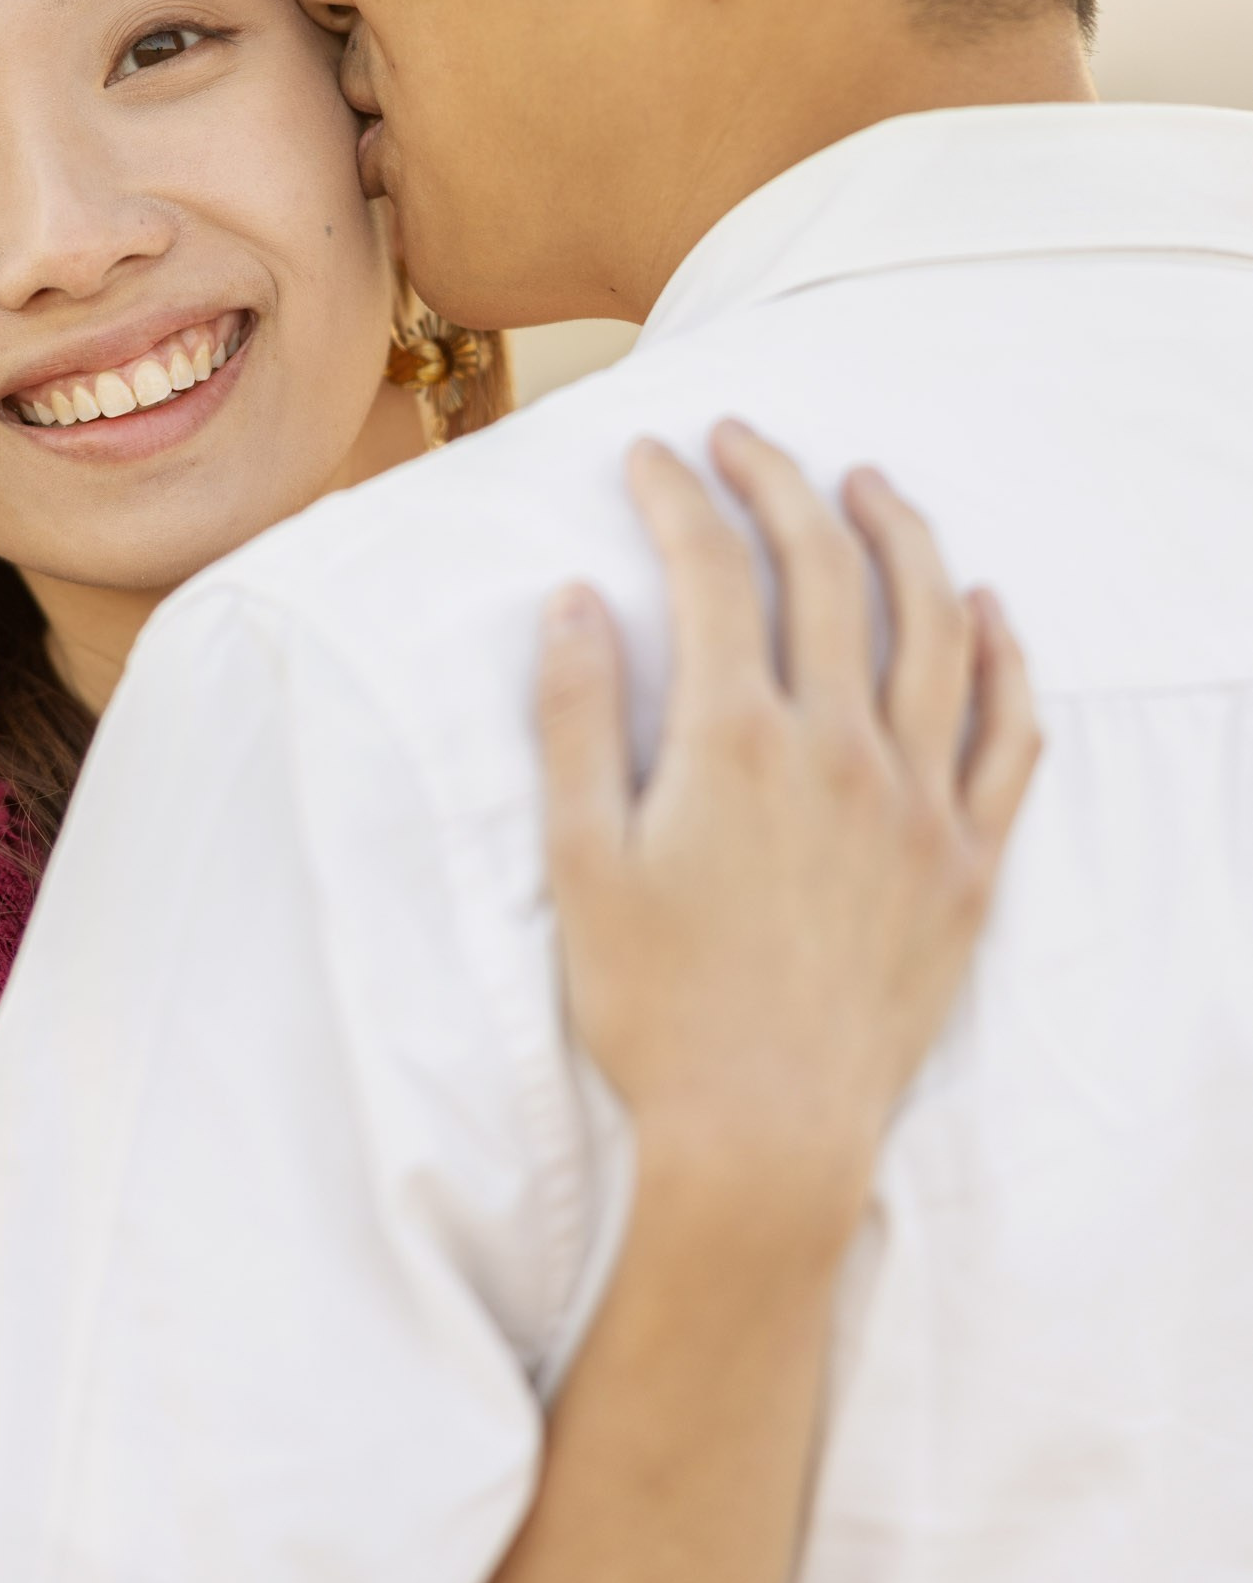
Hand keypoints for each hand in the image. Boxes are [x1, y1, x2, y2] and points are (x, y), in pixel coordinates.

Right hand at [470, 423, 1039, 1582]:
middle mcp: (842, 750)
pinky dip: (1004, 659)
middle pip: (827, 571)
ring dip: (901, 538)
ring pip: (933, 628)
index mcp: (736, 741)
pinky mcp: (967, 865)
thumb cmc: (652, 1012)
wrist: (764, 1142)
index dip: (677, 497)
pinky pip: (1008, 736)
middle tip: (746, 441)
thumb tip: (574, 601)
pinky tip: (992, 612)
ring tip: (871, 485)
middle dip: (782, 484)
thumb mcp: (580, 863)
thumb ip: (575, 721)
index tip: (648, 455)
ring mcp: (919, 805)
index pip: (712, 572)